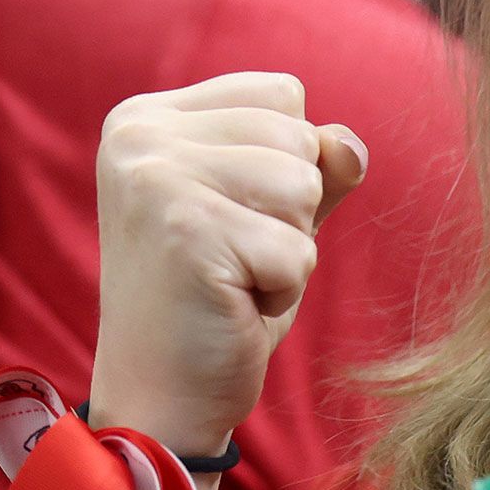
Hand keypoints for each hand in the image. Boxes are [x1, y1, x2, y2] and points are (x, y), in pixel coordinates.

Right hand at [89, 72, 367, 457]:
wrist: (158, 397)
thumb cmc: (216, 296)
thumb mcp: (268, 212)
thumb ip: (311, 162)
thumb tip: (349, 145)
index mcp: (147, 116)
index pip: (279, 92)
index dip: (284, 162)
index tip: (227, 216)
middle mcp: (139, 134)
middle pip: (295, 133)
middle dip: (289, 209)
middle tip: (231, 256)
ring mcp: (157, 178)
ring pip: (302, 184)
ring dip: (289, 247)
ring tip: (234, 277)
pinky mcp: (186, 231)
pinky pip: (299, 249)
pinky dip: (283, 289)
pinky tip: (232, 304)